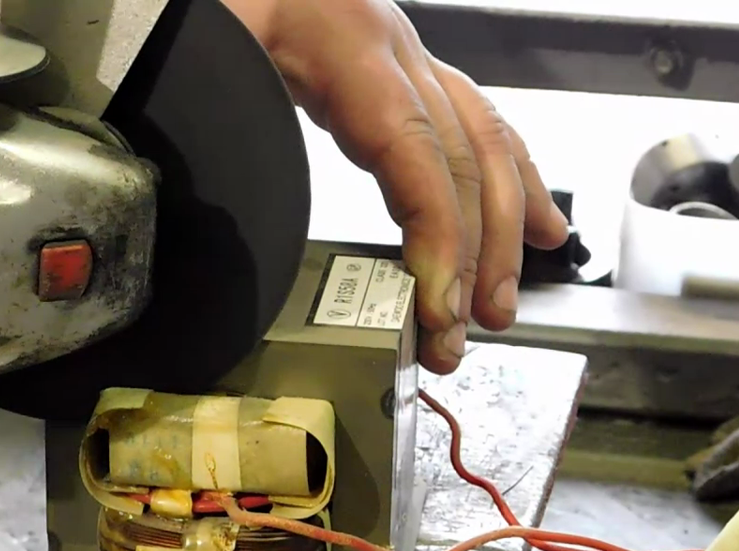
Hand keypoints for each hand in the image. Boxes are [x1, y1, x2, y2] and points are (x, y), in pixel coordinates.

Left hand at [224, 0, 568, 373]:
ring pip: (480, 140)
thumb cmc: (205, 1)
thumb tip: (218, 216)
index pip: (415, 148)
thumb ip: (209, 115)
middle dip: (474, 253)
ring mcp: (399, 50)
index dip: (439, 232)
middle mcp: (389, 42)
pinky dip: (507, 174)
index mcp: (344, 39)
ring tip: (498, 301)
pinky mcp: (392, 64)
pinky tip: (533, 219)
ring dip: (500, 228)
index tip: (440, 304)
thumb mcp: (206, 45)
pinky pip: (469, 119)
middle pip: (460, 155)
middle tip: (460, 330)